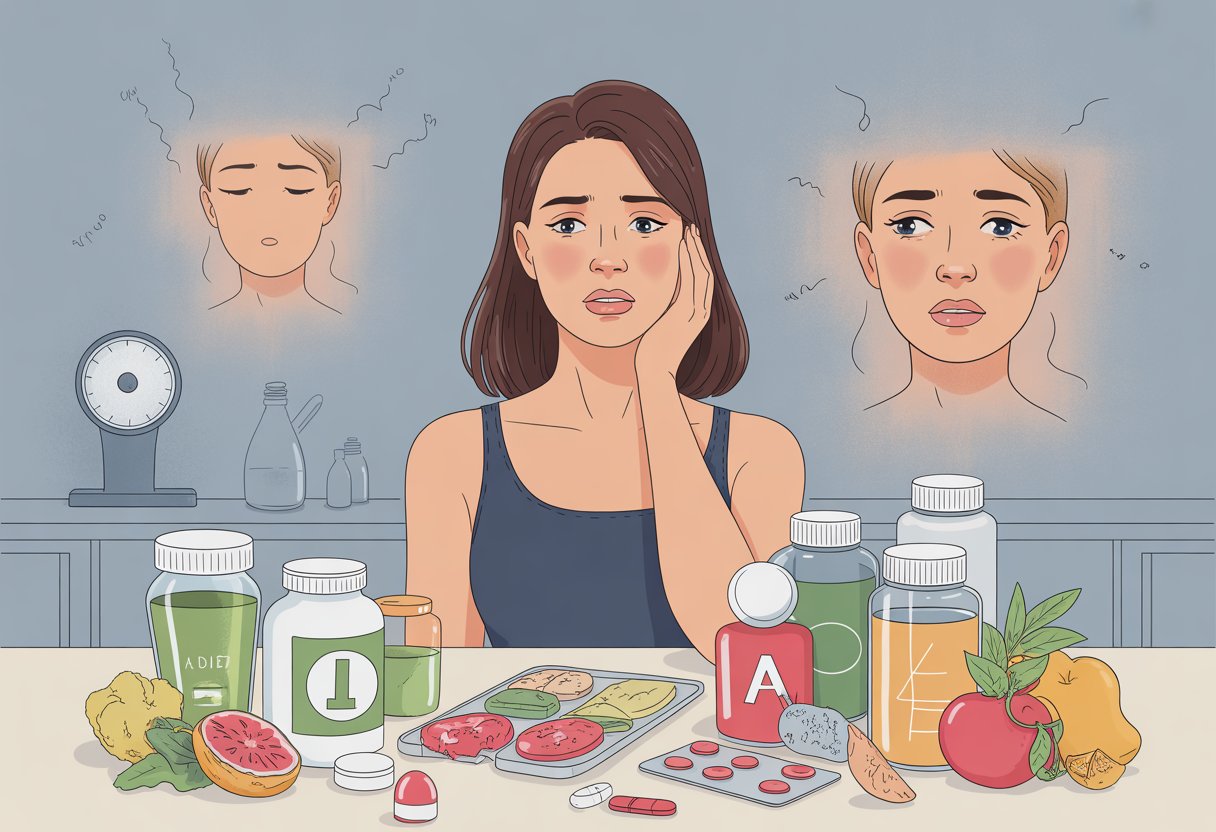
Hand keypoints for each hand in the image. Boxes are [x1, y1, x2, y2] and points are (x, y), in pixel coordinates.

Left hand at [635, 224, 713, 381]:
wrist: (655, 371)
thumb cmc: (655, 350)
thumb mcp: (665, 321)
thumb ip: (670, 305)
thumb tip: (666, 287)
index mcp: (698, 313)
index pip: (703, 279)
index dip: (700, 257)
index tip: (692, 239)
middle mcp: (702, 312)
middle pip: (706, 272)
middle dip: (699, 249)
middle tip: (692, 228)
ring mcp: (695, 313)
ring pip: (701, 273)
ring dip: (695, 250)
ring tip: (689, 231)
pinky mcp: (686, 314)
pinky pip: (690, 281)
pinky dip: (688, 260)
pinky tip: (682, 246)